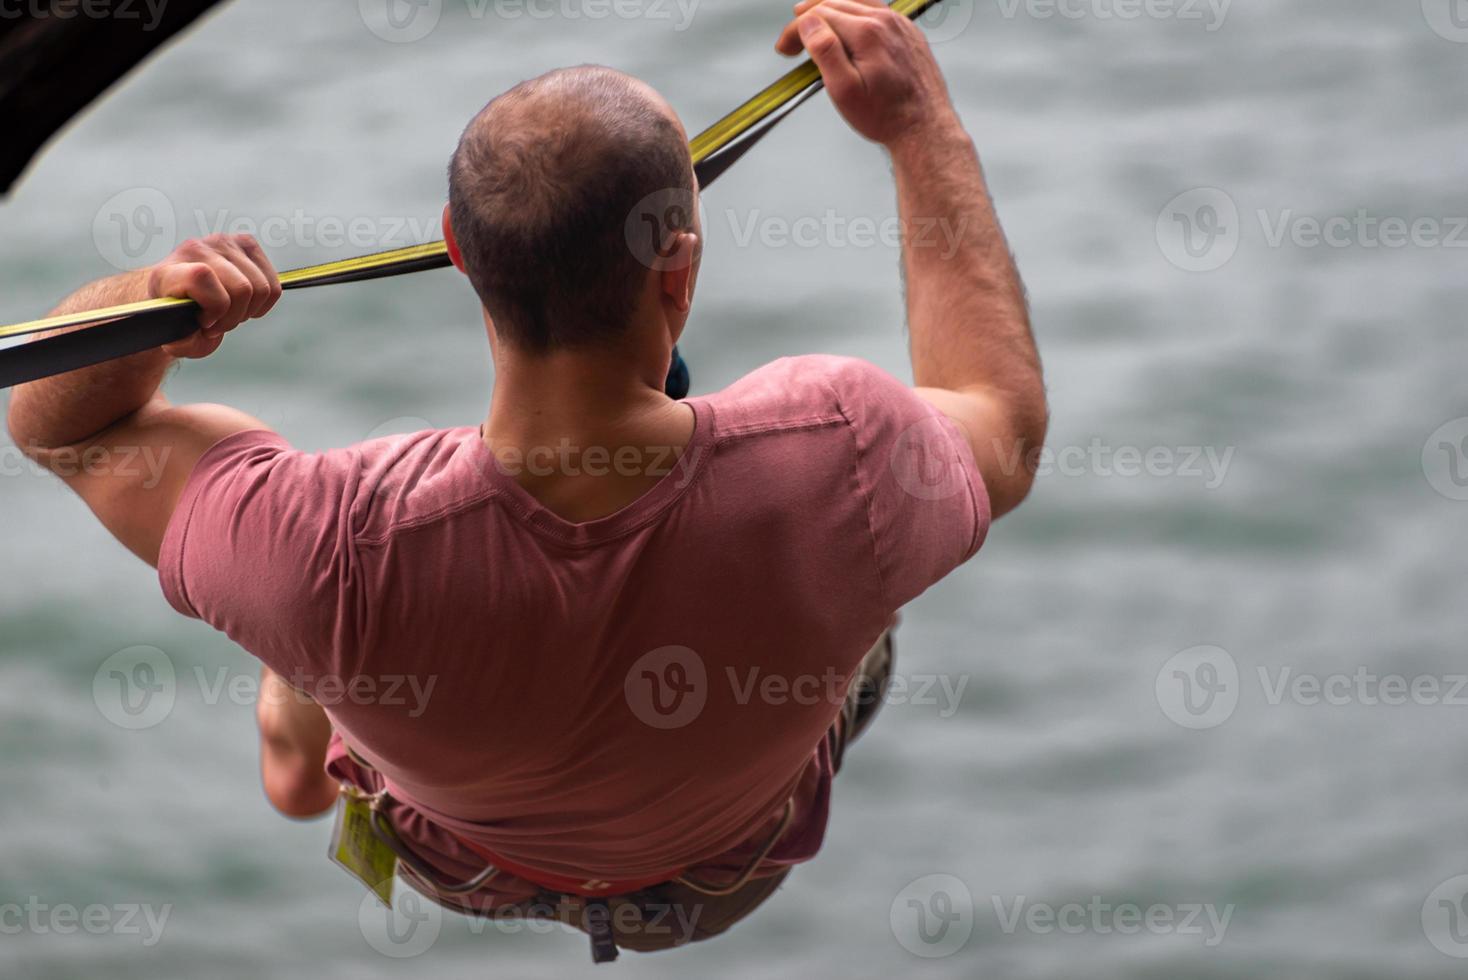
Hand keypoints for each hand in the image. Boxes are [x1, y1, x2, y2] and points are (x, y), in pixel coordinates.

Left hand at [148, 234, 282, 359]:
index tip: (205, 321)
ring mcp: (223, 243)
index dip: (214, 307)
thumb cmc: (179, 317)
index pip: (202, 276)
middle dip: (235, 316)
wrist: (180, 297)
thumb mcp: (176, 338)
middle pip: (242, 288)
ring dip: (249, 309)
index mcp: (170, 270)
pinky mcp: (246, 245)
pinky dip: (264, 302)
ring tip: (230, 312)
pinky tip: (245, 304)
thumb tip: (198, 333)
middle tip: (219, 322)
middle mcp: (196, 250)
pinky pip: (273, 284)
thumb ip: (184, 341)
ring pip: (260, 287)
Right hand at [775, 0, 957, 147]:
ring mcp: (899, 24)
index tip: (784, 49)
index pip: (818, 15)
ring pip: (855, 1)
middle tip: (791, 43)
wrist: (924, 127)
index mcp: (867, 33)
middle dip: (806, 20)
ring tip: (811, 21)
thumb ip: (825, 51)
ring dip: (828, 9)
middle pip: (834, 3)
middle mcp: (885, 21)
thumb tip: (808, 23)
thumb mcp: (844, 91)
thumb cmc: (885, 116)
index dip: (794, 30)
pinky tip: (845, 24)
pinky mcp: (908, 31)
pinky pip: (875, 8)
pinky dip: (853, 11)